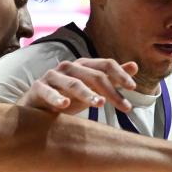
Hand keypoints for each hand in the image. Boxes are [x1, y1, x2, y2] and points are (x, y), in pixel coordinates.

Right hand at [18, 58, 137, 114]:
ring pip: (73, 83)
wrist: (37, 107)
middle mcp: (68, 67)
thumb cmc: (67, 96)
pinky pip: (48, 92)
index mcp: (83, 65)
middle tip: (125, 107)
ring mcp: (52, 76)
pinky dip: (56, 98)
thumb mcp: (92, 88)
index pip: (106, 64)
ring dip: (88, 94)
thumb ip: (111, 78)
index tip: (133, 88)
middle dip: (111, 91)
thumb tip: (135, 66)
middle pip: (94, 75)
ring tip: (100, 104)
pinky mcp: (38, 88)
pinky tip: (65, 105)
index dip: (121, 74)